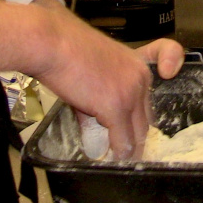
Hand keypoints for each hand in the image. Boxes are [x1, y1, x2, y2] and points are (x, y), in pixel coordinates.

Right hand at [30, 0, 184, 159]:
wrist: (53, 42)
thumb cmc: (65, 50)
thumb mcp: (93, 73)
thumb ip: (99, 105)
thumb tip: (96, 139)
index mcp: (138, 65)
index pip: (149, 99)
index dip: (147, 117)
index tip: (143, 132)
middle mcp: (140, 79)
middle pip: (145, 120)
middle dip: (136, 140)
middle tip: (127, 155)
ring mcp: (131, 94)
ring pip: (137, 133)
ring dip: (128, 151)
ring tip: (118, 161)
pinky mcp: (116, 107)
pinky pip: (121, 140)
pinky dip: (116, 154)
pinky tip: (109, 159)